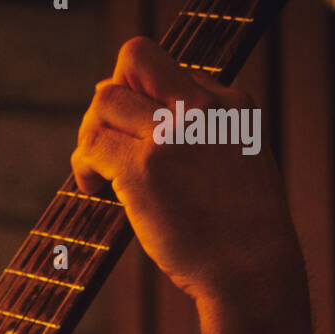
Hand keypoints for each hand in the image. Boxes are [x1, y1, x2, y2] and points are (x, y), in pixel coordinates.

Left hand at [70, 37, 303, 310]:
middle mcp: (202, 107)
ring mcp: (172, 135)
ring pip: (104, 100)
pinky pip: (92, 145)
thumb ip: (203, 136)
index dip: (140, 98)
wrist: (252, 271)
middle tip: (106, 147)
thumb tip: (142, 121)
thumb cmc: (242, 236)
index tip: (134, 136)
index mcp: (230, 102)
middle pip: (133, 62)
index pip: (167, 70)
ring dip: (90, 134)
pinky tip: (92, 189)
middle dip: (109, 101)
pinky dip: (82, 165)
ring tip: (97, 174)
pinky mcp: (145, 168)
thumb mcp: (238, 165)